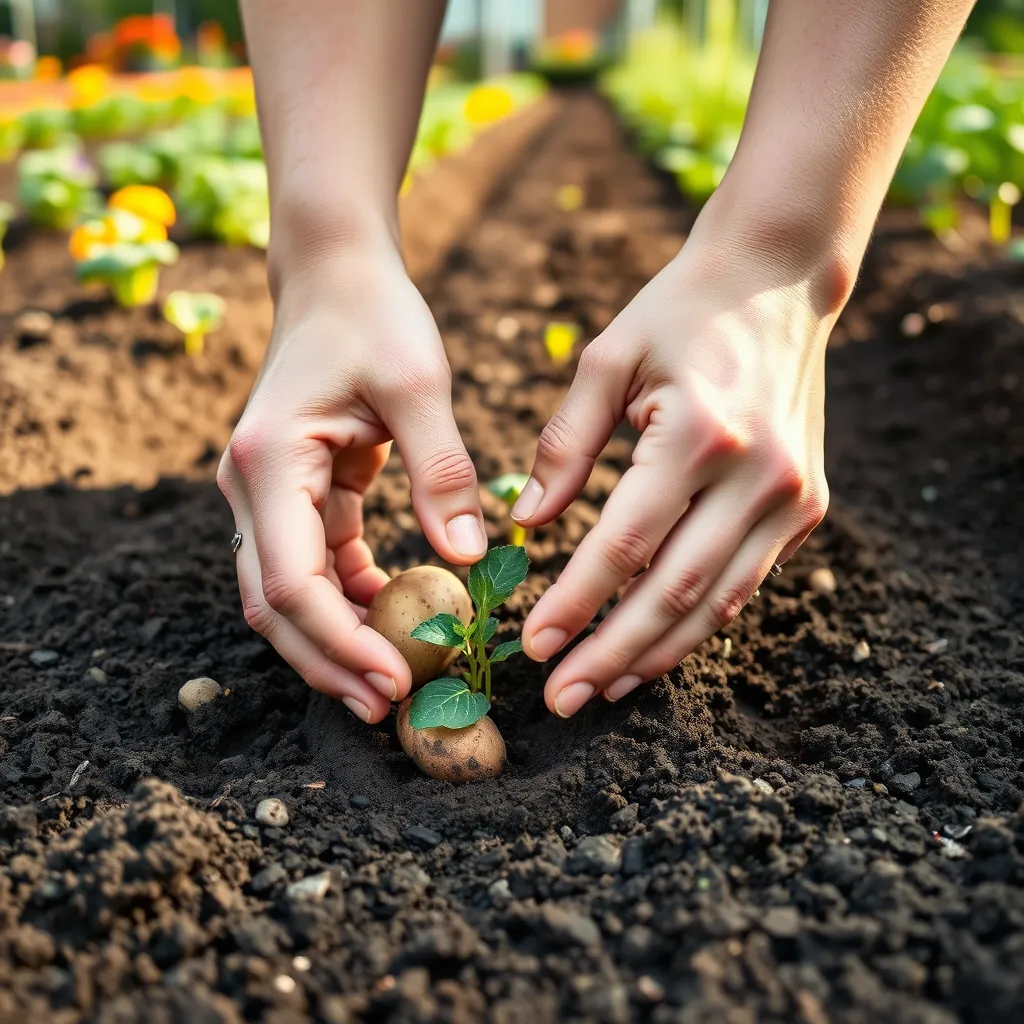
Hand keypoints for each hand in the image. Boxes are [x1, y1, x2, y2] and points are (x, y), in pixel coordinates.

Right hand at [217, 248, 485, 722]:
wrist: (336, 277)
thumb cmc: (374, 317)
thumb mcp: (418, 384)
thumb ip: (442, 471)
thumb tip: (468, 558)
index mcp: (268, 462)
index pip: (292, 582)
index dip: (341, 642)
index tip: (398, 680)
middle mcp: (249, 487)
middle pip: (275, 606)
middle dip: (331, 662)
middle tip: (392, 708)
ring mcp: (265, 494)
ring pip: (288, 595)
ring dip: (337, 641)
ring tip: (396, 681)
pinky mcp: (294, 495)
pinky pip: (313, 565)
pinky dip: (348, 601)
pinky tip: (394, 618)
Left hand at [514, 213, 836, 716]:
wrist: (777, 282)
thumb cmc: (677, 313)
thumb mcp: (607, 359)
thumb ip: (564, 445)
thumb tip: (526, 523)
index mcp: (699, 434)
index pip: (626, 544)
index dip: (576, 602)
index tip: (534, 645)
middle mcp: (759, 475)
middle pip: (675, 593)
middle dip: (612, 653)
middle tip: (561, 698)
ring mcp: (793, 496)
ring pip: (718, 603)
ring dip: (657, 653)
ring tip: (603, 688)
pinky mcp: (808, 506)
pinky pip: (746, 582)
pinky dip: (698, 621)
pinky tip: (654, 644)